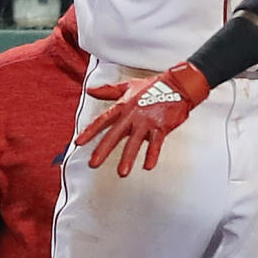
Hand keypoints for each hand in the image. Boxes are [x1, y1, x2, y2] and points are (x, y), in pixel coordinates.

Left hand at [76, 62, 210, 176]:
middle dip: (103, 149)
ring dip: (128, 158)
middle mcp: (133, 115)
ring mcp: (147, 122)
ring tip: (122, 172)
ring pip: (135, 142)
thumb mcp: (129, 86)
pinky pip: (156, 144)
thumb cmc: (153, 86)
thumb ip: (108, 90)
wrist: (178, 85)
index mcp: (124, 106)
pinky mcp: (161, 127)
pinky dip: (152, 155)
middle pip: (115, 134)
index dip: (90, 131)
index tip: (78, 143)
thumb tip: (90, 90)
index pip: (103, 120)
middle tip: (93, 164)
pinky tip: (148, 166)